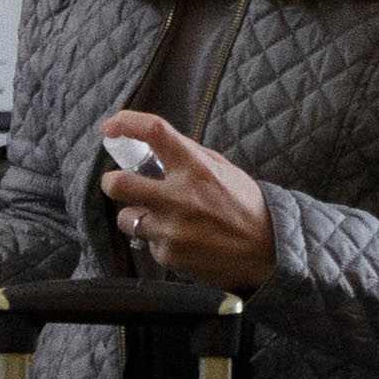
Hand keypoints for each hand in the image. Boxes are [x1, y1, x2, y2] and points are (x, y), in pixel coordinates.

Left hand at [97, 113, 274, 287]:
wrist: (267, 251)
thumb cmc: (245, 205)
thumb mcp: (223, 169)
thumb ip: (190, 155)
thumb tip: (156, 144)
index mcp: (196, 168)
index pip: (154, 132)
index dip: (126, 123)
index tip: (111, 127)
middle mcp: (180, 197)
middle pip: (119, 184)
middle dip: (110, 182)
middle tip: (114, 182)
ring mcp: (172, 229)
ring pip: (127, 219)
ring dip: (136, 216)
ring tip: (159, 218)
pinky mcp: (169, 255)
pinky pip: (148, 243)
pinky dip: (158, 240)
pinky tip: (182, 240)